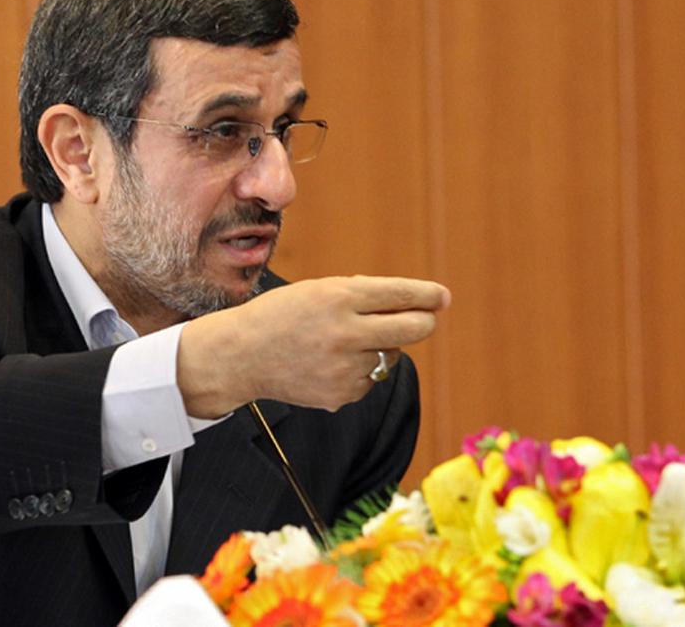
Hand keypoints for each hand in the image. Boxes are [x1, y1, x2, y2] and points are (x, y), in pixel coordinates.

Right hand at [176, 275, 450, 415]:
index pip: (399, 295)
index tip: (442, 297)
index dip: (427, 295)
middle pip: (412, 330)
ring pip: (391, 356)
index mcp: (337, 298)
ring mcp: (343, 368)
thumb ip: (364, 295)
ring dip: (381, 346)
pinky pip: (371, 379)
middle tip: (427, 318)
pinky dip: (361, 370)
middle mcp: (344, 333)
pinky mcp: (341, 395)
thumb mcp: (319, 290)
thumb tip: (417, 305)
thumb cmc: (284, 315)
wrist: (242, 356)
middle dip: (424, 321)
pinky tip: (331, 364)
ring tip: (344, 342)